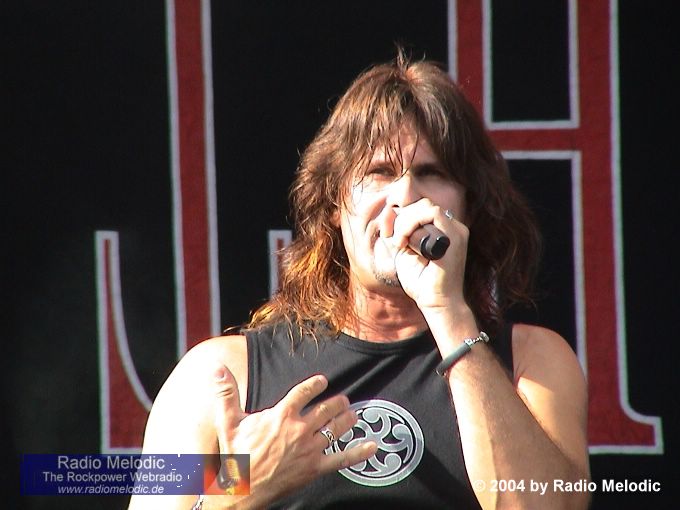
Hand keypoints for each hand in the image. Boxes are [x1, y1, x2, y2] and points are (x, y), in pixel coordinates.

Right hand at [212, 366, 376, 503]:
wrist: (242, 491)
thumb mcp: (227, 422)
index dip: (315, 384)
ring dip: (347, 419)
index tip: (322, 381)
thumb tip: (217, 368)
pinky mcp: (314, 468)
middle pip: (326, 409)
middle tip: (343, 399)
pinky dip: (359, 452)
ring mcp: (309, 449)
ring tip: (352, 412)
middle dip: (337, 402)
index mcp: (280, 415)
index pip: (304, 392)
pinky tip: (372, 446)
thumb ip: (226, 393)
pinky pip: (341, 459)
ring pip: (336, 428)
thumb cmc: (235, 456)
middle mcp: (298, 429)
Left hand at [382, 199, 468, 309]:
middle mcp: (451, 227)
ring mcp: (456, 230)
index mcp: (441, 230)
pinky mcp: (456, 236)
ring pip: (426, 206)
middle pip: (421, 204)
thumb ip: (395, 230)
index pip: (419, 208)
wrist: (437, 303)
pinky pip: (433, 213)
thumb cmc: (421, 281)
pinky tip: (404, 242)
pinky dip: (412, 223)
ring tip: (400, 243)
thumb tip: (389, 210)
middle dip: (401, 218)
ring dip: (405, 222)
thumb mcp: (402, 250)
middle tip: (394, 241)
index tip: (388, 234)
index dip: (400, 215)